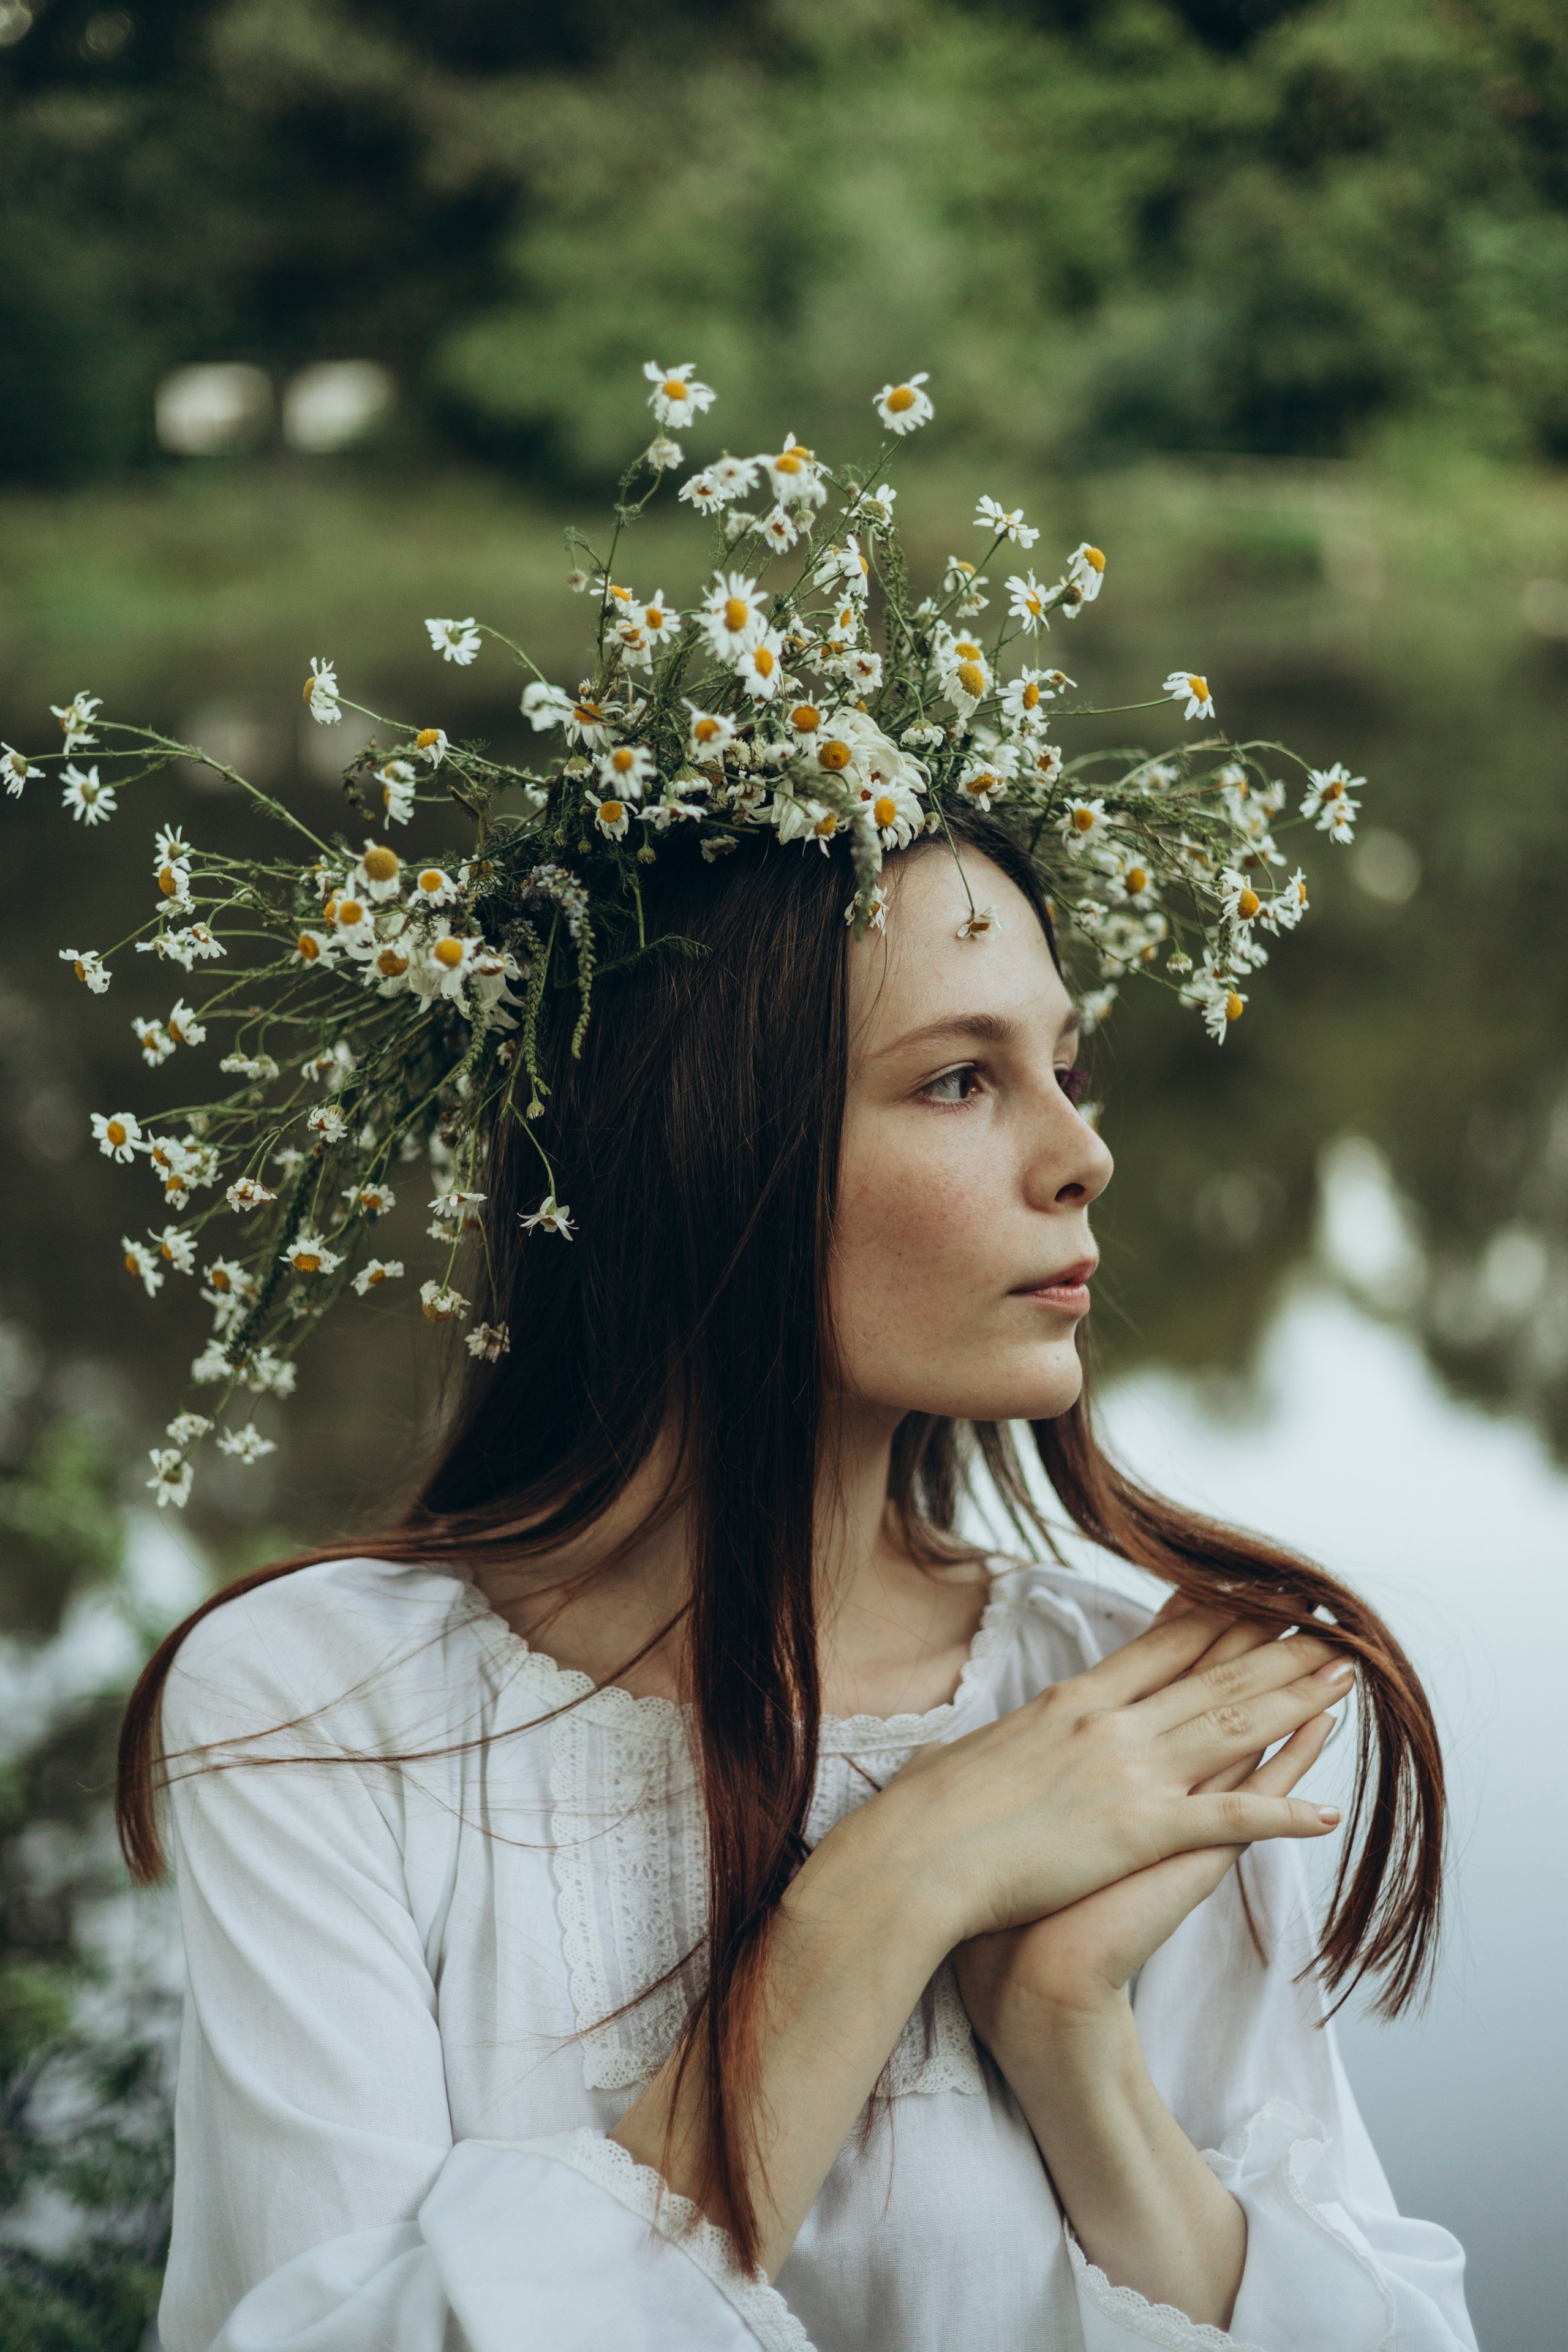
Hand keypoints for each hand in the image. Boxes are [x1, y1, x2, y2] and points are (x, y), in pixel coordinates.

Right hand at [841, 1601, 1350, 1955]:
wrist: (914, 1860)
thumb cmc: (921, 1815)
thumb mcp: (958, 1757)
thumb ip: (981, 1745)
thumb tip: (962, 1746)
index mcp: (1070, 1702)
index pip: (1160, 1648)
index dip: (1217, 1621)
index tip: (1255, 1601)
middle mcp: (1108, 1725)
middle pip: (1211, 1676)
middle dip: (1276, 1650)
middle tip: (1328, 1625)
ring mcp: (1128, 1774)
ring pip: (1234, 1728)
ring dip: (1297, 1703)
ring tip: (1346, 1679)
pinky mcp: (1139, 1830)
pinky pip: (1229, 1819)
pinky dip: (1282, 1815)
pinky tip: (1327, 1814)